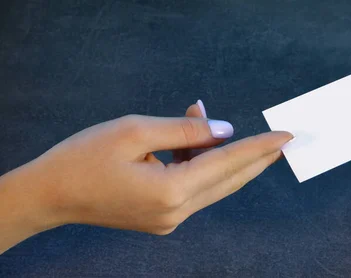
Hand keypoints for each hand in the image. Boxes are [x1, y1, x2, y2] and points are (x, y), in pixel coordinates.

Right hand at [15, 101, 291, 235]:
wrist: (49, 195)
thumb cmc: (84, 158)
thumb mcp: (136, 130)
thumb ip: (186, 130)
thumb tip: (226, 131)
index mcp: (171, 191)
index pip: (228, 163)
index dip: (259, 147)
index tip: (286, 137)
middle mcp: (177, 212)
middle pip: (229, 180)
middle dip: (256, 159)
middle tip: (281, 142)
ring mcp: (169, 220)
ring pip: (211, 184)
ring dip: (220, 155)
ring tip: (212, 123)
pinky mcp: (161, 219)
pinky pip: (193, 189)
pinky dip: (199, 165)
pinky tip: (193, 142)